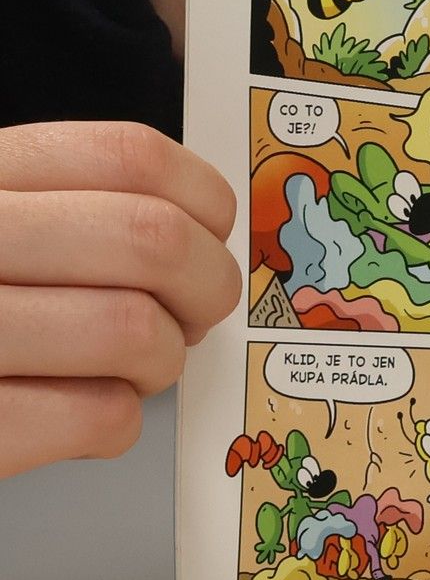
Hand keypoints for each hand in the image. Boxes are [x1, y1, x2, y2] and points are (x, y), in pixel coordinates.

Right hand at [0, 124, 241, 478]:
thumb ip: (68, 211)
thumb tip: (200, 228)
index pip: (129, 156)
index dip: (204, 200)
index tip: (211, 236)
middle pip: (152, 241)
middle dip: (204, 289)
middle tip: (188, 316)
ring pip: (135, 331)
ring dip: (158, 363)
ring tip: (122, 371)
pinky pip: (100, 415)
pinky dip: (112, 422)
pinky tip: (74, 413)